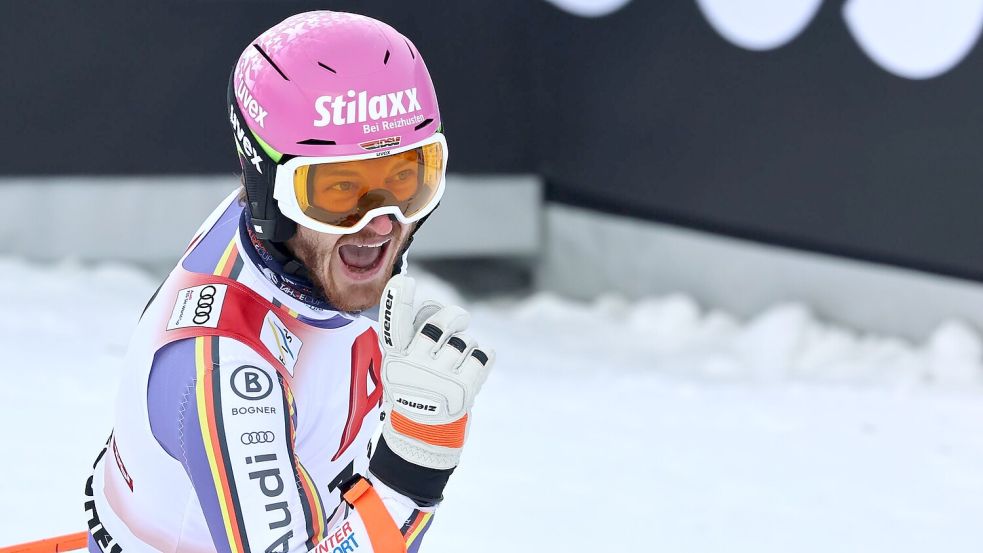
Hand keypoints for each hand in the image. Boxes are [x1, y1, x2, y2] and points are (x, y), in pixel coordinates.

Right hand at [378, 275, 492, 469]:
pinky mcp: (463, 389)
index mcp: (396, 358)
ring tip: (457, 364)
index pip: (393, 325)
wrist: (423, 438)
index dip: (397, 301)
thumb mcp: (403, 366)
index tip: (404, 281)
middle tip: (460, 319)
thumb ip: (414, 337)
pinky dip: (482, 358)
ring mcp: (440, 378)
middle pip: (440, 323)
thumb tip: (437, 309)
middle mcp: (415, 366)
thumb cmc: (415, 391)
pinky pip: (482, 355)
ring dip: (466, 346)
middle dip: (454, 316)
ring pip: (464, 340)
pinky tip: (472, 369)